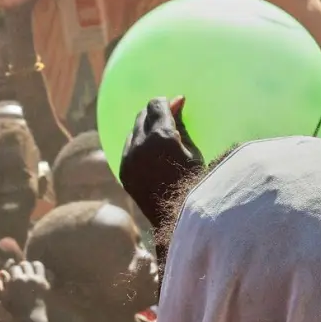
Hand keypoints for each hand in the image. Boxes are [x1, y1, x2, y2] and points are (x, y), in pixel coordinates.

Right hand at [0, 260, 49, 317]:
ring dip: (31, 267)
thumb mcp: (3, 299)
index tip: (14, 275)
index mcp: (15, 280)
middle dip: (22, 268)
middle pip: (24, 264)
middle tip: (22, 273)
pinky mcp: (44, 282)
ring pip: (33, 264)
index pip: (14, 268)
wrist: (31, 317)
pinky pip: (41, 269)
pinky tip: (36, 273)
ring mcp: (36, 279)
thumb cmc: (15, 309)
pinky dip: (38, 269)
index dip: (13, 271)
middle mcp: (26, 277)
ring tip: (29, 272)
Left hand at [119, 97, 202, 227]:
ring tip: (159, 140)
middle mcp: (139, 146)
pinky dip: (137, 148)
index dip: (166, 104)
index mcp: (161, 137)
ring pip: (132, 133)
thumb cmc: (197, 183)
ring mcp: (128, 160)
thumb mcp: (193, 150)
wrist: (181, 219)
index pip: (156, 105)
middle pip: (141, 117)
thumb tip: (176, 102)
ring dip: (144, 131)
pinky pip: (127, 151)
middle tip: (168, 122)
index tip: (175, 106)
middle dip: (154, 115)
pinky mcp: (124, 173)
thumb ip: (181, 126)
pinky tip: (150, 155)